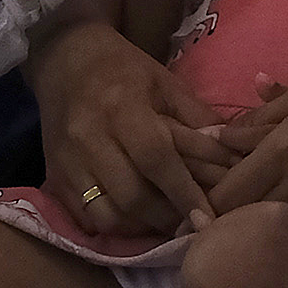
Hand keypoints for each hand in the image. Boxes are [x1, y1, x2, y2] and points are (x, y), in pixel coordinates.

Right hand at [30, 28, 228, 237]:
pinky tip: (136, 220)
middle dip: (168, 218)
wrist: (65, 59)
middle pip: (132, 196)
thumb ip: (198, 120)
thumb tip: (233, 158)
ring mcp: (68, 162)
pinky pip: (86, 219)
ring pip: (108, 215)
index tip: (208, 219)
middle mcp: (90, 138)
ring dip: (143, 228)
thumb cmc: (124, 69)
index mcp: (122, 108)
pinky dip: (115, 227)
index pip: (156, 159)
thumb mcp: (166, 83)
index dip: (184, 192)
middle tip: (193, 226)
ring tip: (167, 224)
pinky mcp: (54, 178)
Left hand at [206, 71, 287, 227]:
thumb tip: (214, 138)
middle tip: (224, 214)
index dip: (205, 204)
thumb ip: (259, 118)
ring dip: (266, 226)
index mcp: (285, 150)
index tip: (199, 205)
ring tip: (262, 214)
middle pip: (246, 223)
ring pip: (279, 233)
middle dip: (230, 221)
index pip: (224, 197)